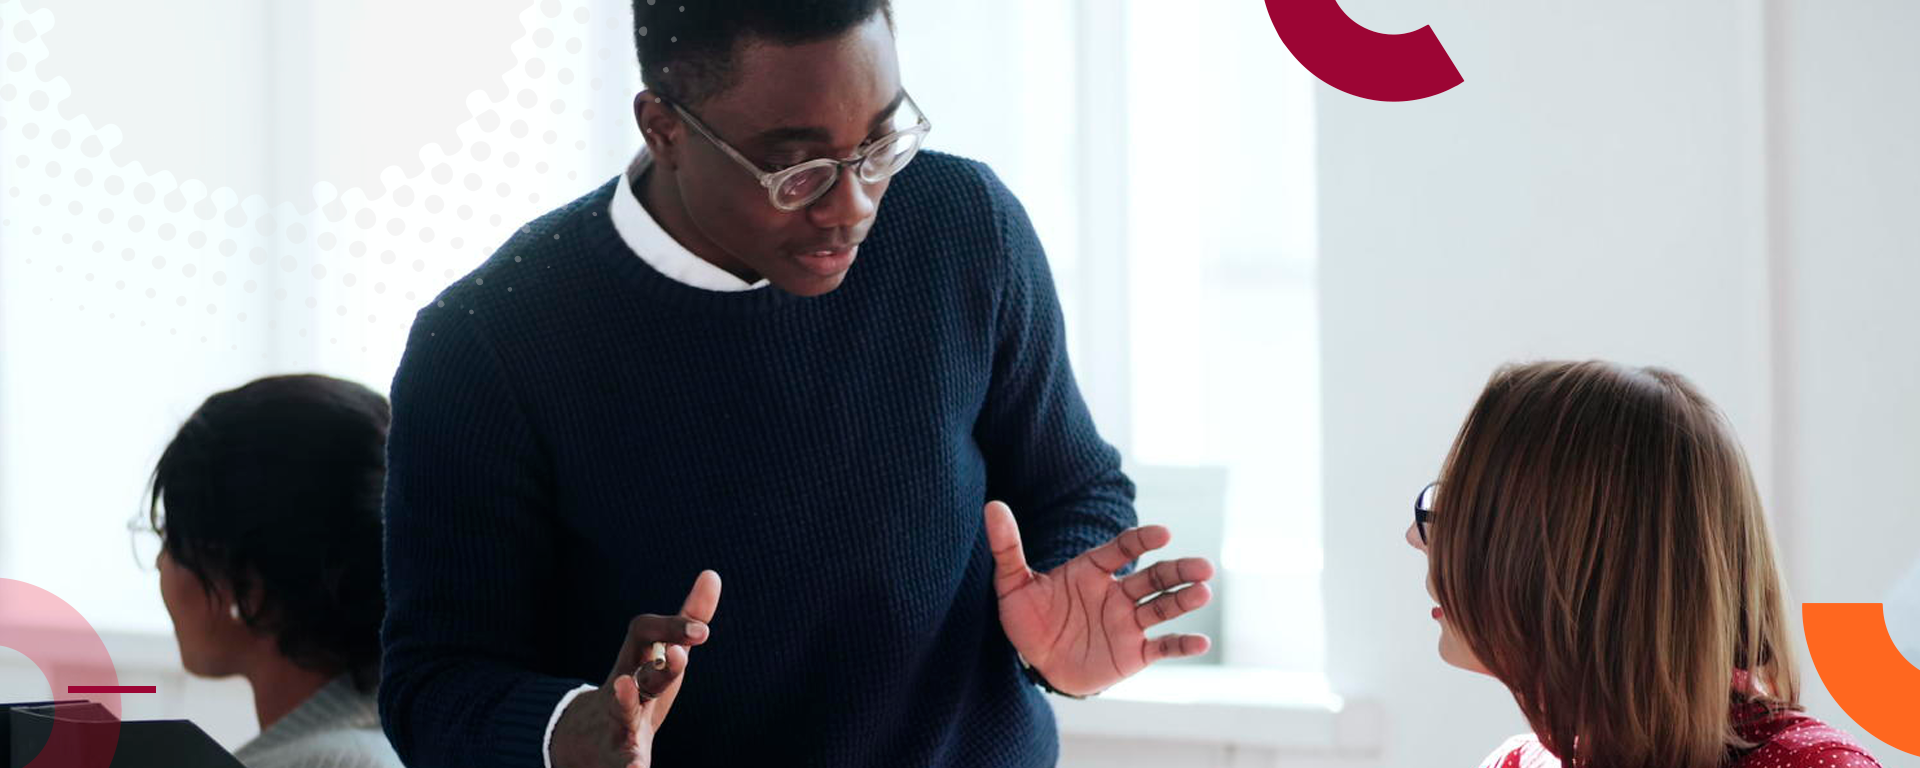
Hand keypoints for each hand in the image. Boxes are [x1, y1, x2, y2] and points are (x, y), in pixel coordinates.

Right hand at [550, 570, 721, 767]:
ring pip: (619, 712)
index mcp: (638, 661)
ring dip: (623, 701)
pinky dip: (630, 767)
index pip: (645, 632)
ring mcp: (616, 723)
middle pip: (639, 671)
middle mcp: (624, 688)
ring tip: (627, 688)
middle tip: (681, 656)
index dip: (672, 627)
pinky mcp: (616, 758)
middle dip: (659, 664)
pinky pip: (623, 762)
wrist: (582, 740)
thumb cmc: (636, 691)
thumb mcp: (662, 656)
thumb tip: (712, 574)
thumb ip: (686, 620)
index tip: (704, 632)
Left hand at [985, 501, 1213, 695]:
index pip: (1122, 549)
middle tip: (1204, 567)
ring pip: (1162, 607)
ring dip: (1184, 600)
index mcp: (1093, 571)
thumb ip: (1007, 547)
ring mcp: (1128, 622)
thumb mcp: (1013, 584)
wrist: (1035, 663)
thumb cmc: (1028, 619)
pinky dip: (1182, 645)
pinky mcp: (1134, 653)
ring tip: (1204, 592)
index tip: (1162, 532)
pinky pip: (1162, 647)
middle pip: (1154, 577)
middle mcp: (1117, 593)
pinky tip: (1202, 642)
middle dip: (1178, 570)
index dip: (1142, 540)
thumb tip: (992, 507)